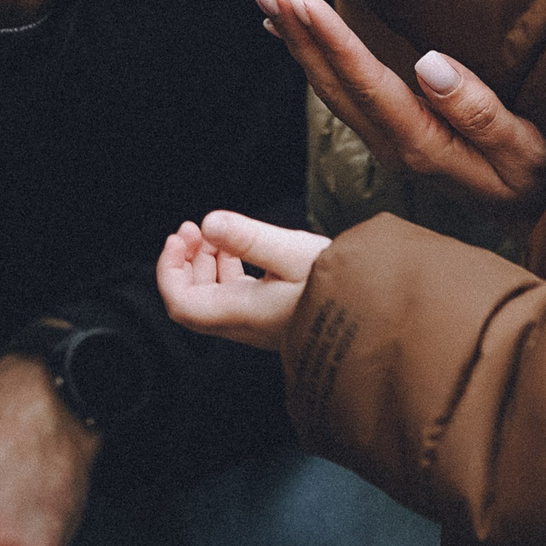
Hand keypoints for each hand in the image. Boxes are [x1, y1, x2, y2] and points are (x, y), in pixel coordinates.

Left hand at [157, 211, 331, 350]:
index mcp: (243, 312)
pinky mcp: (273, 315)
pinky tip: (238, 249)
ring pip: (212, 297)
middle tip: (192, 228)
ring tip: (212, 233)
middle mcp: (246, 323)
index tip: (179, 236)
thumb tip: (208, 222)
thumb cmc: (342, 289)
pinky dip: (226, 268)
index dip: (168, 271)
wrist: (378, 317)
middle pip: (192, 300)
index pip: (182, 304)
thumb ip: (249, 238)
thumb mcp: (295, 253)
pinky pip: (234, 295)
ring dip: (205, 263)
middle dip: (184, 262)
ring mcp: (259, 322)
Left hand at [252, 0, 545, 208]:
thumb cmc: (540, 176)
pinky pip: (342, 92)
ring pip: (329, 88)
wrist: (539, 213)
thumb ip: (480, 110)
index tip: (302, 1)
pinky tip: (291, 34)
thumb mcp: (525, 148)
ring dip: (296, 42)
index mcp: (422, 143)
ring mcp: (388, 141)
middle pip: (333, 84)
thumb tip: (430, 64)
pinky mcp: (391, 135)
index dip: (333, 41)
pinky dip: (313, 58)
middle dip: (297, 34)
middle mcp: (393, 144)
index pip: (367, 84)